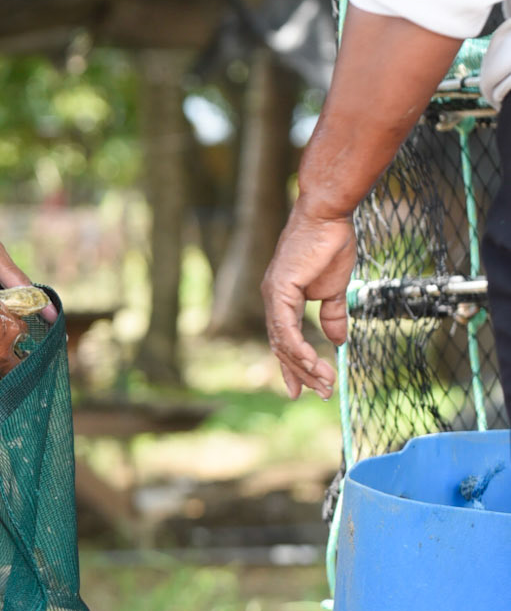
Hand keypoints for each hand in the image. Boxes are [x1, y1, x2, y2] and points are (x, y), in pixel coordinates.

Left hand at [261, 201, 355, 400]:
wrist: (329, 218)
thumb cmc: (330, 245)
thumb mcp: (333, 289)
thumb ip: (332, 315)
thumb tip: (338, 341)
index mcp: (282, 299)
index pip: (284, 340)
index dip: (294, 366)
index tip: (306, 389)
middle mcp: (272, 299)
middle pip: (282, 346)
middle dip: (301, 373)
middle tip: (322, 392)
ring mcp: (273, 294)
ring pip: (283, 341)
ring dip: (304, 365)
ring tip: (324, 383)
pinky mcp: (280, 289)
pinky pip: (285, 327)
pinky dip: (297, 347)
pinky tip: (311, 363)